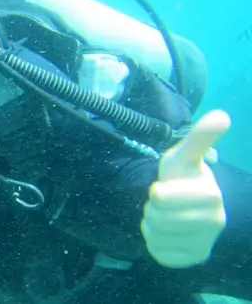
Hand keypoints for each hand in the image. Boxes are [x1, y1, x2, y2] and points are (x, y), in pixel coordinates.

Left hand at [141, 109, 229, 267]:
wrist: (188, 206)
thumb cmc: (183, 177)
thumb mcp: (184, 156)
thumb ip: (200, 137)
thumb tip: (222, 115)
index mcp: (212, 196)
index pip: (161, 198)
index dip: (157, 192)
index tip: (166, 188)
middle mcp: (215, 223)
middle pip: (157, 217)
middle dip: (153, 207)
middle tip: (165, 202)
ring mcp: (205, 243)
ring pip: (155, 235)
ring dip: (152, 223)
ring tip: (166, 214)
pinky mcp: (191, 259)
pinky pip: (158, 252)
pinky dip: (154, 242)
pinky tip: (167, 233)